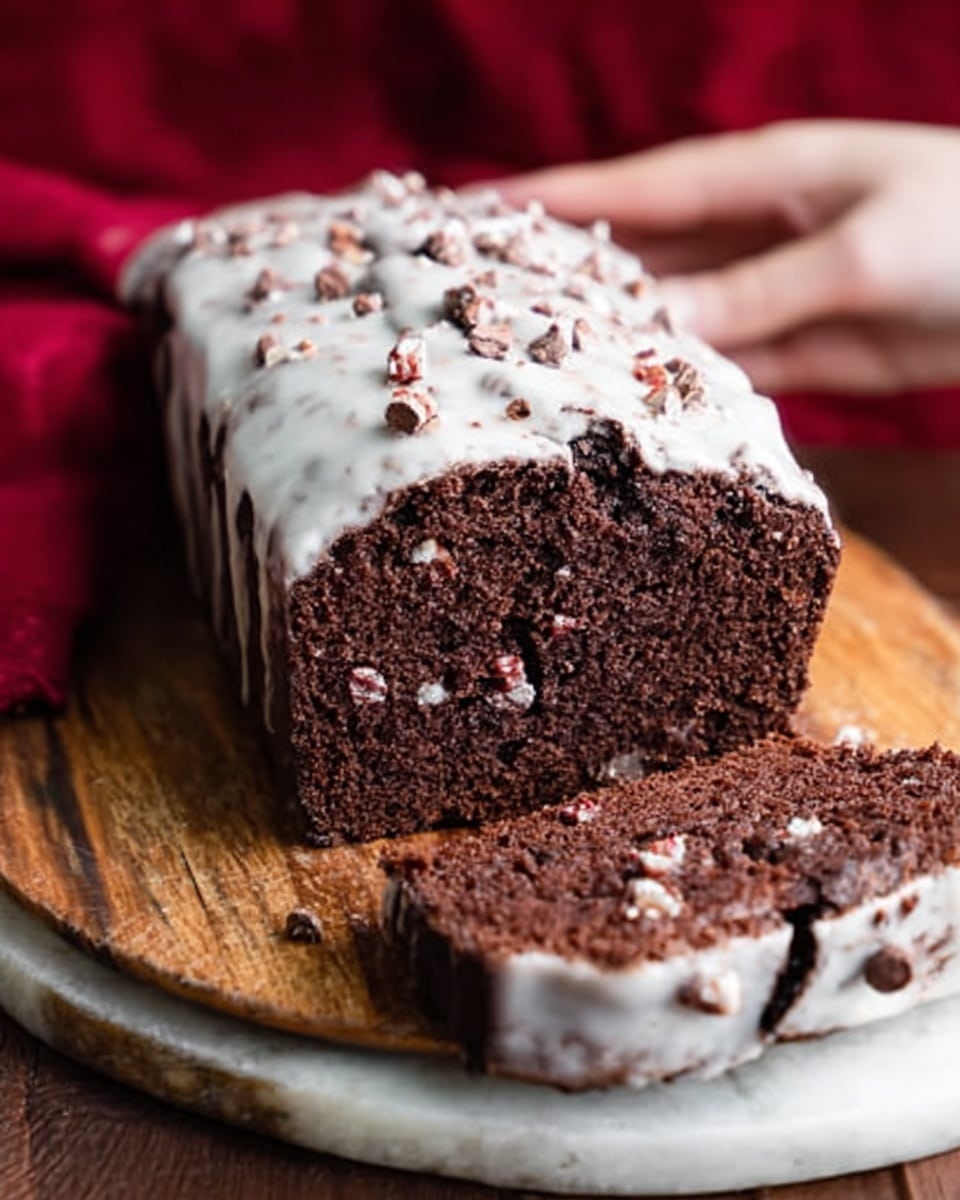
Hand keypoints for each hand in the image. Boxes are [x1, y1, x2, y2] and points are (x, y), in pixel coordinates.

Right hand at [497, 121, 959, 394]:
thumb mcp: (860, 255)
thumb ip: (755, 294)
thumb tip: (654, 327)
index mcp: (768, 175)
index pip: (639, 188)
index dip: (556, 199)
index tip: (475, 211)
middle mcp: (759, 230)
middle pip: (644, 253)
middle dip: (569, 271)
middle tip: (487, 299)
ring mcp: (778, 290)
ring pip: (677, 317)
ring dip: (620, 339)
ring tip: (540, 365)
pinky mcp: (804, 348)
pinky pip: (725, 365)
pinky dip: (683, 383)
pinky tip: (632, 403)